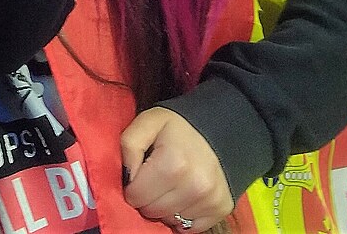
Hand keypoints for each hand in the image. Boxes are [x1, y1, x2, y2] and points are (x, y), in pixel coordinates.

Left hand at [120, 108, 233, 231]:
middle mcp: (196, 185)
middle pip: (152, 212)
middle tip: (158, 177)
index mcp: (174, 163)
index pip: (135, 196)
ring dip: (166, 206)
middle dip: (149, 197)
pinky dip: (183, 216)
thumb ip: (128, 145)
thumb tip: (125, 177)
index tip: (143, 170)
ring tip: (173, 183)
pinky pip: (189, 228)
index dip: (134, 183)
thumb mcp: (149, 123)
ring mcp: (211, 199)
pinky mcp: (221, 208)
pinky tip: (186, 195)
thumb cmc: (178, 129)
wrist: (219, 129)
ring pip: (169, 221)